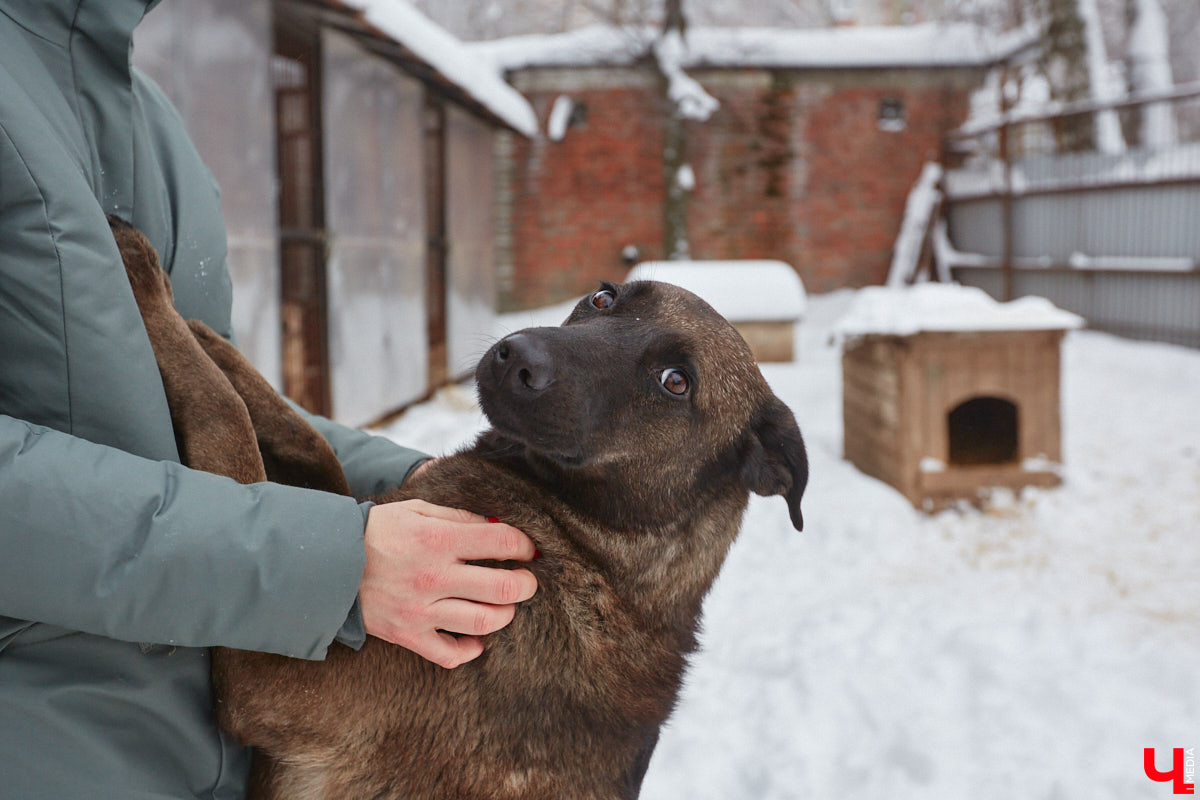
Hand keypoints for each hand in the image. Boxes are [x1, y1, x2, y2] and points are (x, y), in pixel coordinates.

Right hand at [360, 499, 536, 668]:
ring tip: (505, 604)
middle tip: (528, 580)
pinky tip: (477, 637)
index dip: (525, 545)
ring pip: (484, 622)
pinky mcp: (409, 635)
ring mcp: (422, 610)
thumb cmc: (378, 531)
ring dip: (505, 613)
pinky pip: (450, 654)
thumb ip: (460, 517)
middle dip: (526, 583)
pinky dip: (471, 649)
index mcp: (438, 540)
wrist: (328, 563)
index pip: (502, 542)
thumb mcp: (418, 510)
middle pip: (503, 587)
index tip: (529, 549)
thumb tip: (497, 526)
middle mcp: (434, 577)